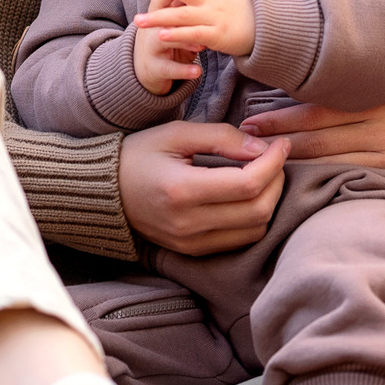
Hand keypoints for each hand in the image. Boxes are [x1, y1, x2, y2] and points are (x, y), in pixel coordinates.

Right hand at [119, 120, 289, 254]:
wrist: (104, 192)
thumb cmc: (139, 155)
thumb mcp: (177, 133)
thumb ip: (222, 137)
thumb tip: (262, 148)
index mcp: (181, 190)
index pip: (247, 184)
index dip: (273, 162)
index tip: (280, 143)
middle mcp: (188, 224)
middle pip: (258, 211)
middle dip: (276, 181)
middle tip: (274, 157)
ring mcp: (191, 242)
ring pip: (255, 230)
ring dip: (269, 202)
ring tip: (262, 175)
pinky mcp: (193, 251)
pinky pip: (240, 240)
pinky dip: (254, 218)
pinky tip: (248, 195)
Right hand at [132, 0, 198, 94]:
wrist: (144, 66)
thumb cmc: (163, 34)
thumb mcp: (167, 16)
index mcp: (156, 12)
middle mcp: (151, 27)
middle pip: (158, 15)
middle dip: (168, 11)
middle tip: (185, 5)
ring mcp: (152, 48)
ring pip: (165, 42)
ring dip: (183, 42)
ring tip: (201, 46)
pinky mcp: (156, 68)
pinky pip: (170, 69)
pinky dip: (184, 70)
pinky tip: (198, 72)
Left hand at [240, 66, 384, 168]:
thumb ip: (357, 78)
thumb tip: (308, 73)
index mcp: (375, 97)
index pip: (320, 110)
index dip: (284, 120)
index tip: (252, 124)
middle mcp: (381, 127)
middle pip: (320, 139)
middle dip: (280, 145)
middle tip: (243, 149)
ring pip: (334, 162)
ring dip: (297, 165)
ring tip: (262, 167)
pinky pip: (357, 176)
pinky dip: (328, 178)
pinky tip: (304, 181)